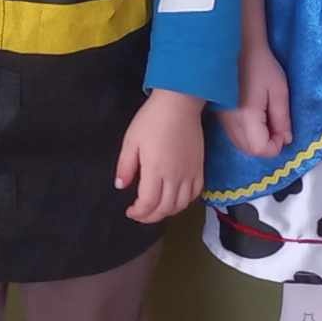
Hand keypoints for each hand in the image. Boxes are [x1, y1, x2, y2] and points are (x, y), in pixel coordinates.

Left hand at [115, 89, 203, 222]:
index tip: (130, 211)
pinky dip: (185, 202)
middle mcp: (175, 177)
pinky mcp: (200, 168)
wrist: (179, 103)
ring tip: (156, 208)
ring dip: (167, 212)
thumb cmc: (152, 119)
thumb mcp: (131, 141)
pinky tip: (175, 199)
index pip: (149, 203)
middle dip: (151, 216)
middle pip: (165, 208)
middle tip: (140, 214)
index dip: (139, 212)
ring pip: (181, 204)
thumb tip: (121, 186)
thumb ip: (125, 166)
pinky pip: (195, 194)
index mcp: (155, 170)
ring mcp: (190, 173)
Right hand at [217, 46, 290, 157]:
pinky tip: (254, 116)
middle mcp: (231, 122)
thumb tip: (286, 139)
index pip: (261, 149)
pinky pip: (234, 134)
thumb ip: (283, 118)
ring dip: (256, 140)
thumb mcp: (279, 90)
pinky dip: (247, 134)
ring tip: (266, 119)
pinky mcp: (220, 114)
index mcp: (247, 117)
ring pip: (241, 144)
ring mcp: (223, 119)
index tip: (283, 130)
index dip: (276, 145)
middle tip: (277, 126)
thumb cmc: (260, 64)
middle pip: (249, 150)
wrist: (236, 47)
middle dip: (266, 145)